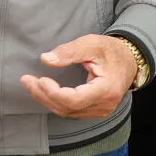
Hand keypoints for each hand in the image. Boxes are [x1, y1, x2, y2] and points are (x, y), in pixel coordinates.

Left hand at [20, 35, 139, 119]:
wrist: (129, 60)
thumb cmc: (111, 51)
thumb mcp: (91, 44)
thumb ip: (69, 52)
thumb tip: (46, 59)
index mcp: (106, 89)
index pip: (75, 100)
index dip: (54, 93)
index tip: (40, 79)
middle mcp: (104, 105)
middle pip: (68, 108)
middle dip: (44, 95)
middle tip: (26, 81)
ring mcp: (100, 110)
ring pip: (68, 112)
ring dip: (47, 99)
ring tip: (30, 84)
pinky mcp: (95, 109)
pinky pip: (72, 110)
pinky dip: (55, 102)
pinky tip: (44, 91)